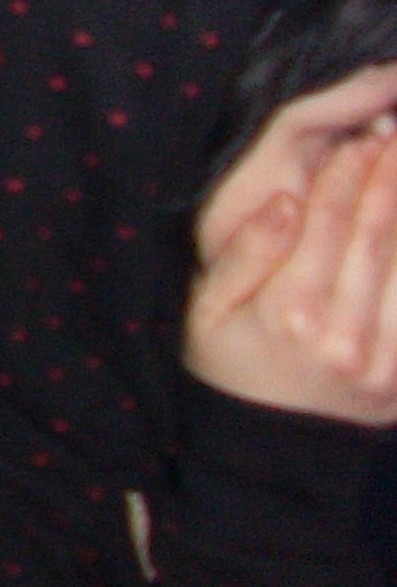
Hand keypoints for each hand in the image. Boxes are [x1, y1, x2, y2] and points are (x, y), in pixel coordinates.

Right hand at [186, 125, 396, 427]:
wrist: (264, 450)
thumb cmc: (227, 365)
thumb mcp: (207, 309)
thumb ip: (247, 254)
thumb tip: (286, 202)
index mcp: (290, 314)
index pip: (327, 225)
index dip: (347, 176)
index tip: (361, 137)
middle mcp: (346, 338)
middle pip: (377, 240)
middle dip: (390, 182)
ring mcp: (386, 364)